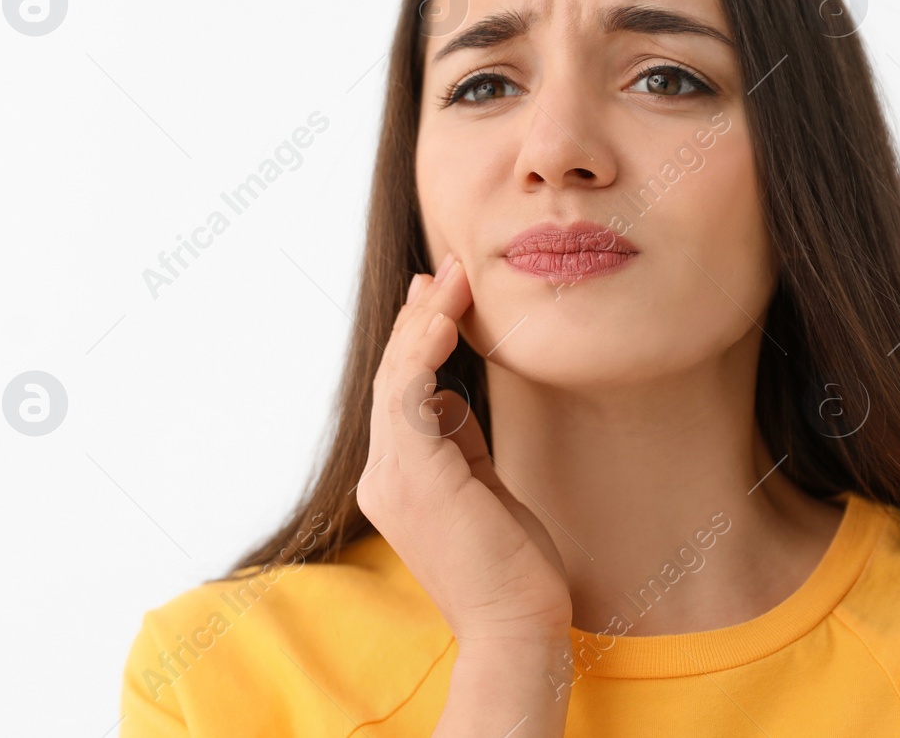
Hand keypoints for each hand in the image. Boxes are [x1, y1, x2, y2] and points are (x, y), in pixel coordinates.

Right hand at [355, 252, 572, 655]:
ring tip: (452, 279)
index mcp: (396, 480)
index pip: (399, 394)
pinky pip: (409, 400)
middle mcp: (382, 477)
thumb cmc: (511, 567)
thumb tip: (450, 392)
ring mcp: (391, 479)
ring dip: (424, 323)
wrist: (517, 630)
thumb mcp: (483, 487)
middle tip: (447, 269)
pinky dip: (423, 355)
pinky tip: (444, 320)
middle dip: (419, 317)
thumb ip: (460, 441)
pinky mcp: (414, 479)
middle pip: (393, 378)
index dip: (417, 339)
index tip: (439, 293)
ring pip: (396, 380)